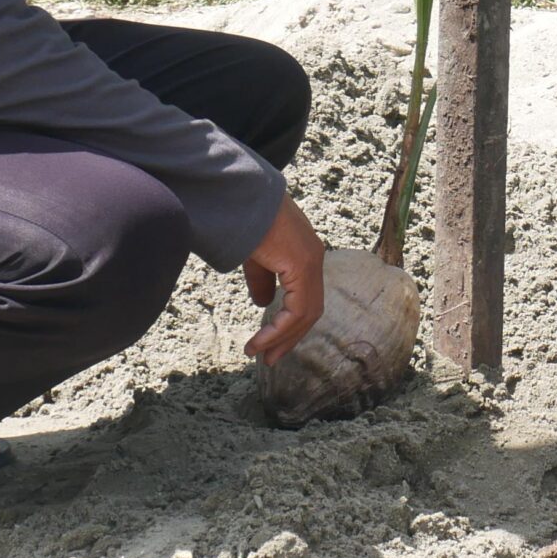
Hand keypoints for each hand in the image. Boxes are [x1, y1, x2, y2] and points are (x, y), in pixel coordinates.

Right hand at [243, 195, 325, 363]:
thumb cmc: (246, 220)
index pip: (306, 299)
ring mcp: (311, 261)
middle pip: (310, 311)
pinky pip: (298, 308)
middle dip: (290, 338)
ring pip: (306, 313)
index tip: (270, 346)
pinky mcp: (303, 264)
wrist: (242, 197)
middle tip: (269, 359)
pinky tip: (261, 341)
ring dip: (282, 338)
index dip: (291, 326)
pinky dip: (280, 328)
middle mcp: (314, 259)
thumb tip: (263, 304)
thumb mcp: (256, 257)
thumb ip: (263, 280)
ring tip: (260, 354)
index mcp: (305, 256)